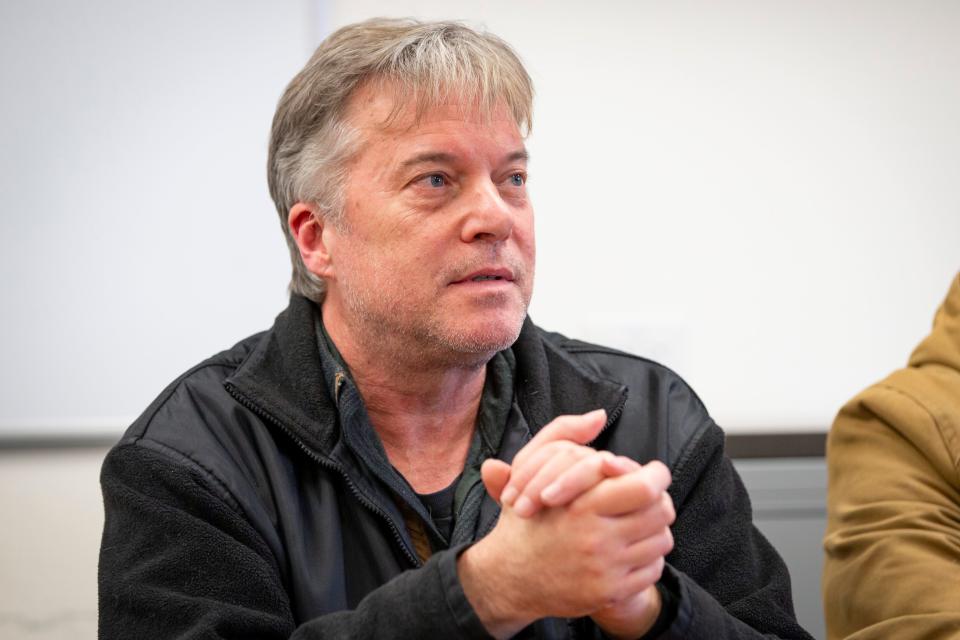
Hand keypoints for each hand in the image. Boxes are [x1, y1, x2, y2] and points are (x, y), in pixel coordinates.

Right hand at [459, 421, 674, 638]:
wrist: (508, 578)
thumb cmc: (526, 520)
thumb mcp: (531, 469)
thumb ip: (563, 434)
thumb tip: (599, 415)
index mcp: (580, 506)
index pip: (645, 488)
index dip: (656, 476)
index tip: (650, 474)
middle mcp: (596, 539)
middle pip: (661, 512)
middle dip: (658, 501)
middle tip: (646, 498)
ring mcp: (605, 570)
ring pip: (661, 541)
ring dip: (654, 529)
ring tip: (636, 524)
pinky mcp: (611, 593)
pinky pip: (653, 570)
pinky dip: (647, 558)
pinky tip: (629, 550)